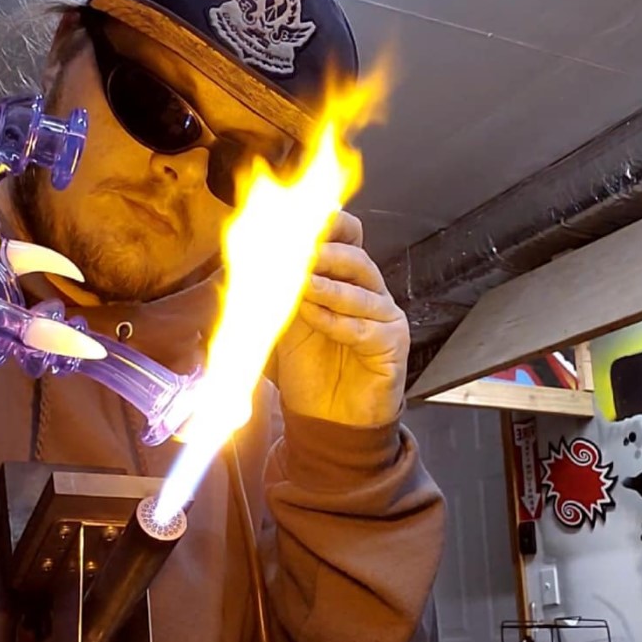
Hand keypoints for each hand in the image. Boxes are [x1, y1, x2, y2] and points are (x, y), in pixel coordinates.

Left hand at [275, 211, 409, 426]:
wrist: (327, 422)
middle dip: (326, 252)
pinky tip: (312, 317)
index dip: (329, 226)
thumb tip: (249, 260)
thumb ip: (276, 292)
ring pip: (361, 290)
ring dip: (326, 285)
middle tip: (297, 251)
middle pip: (357, 259)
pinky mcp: (393, 344)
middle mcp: (370, 292)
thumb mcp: (284, 324)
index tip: (299, 220)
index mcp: (346, 280)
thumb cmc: (308, 370)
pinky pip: (364, 327)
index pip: (349, 238)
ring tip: (299, 281)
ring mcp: (386, 317)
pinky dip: (335, 320)